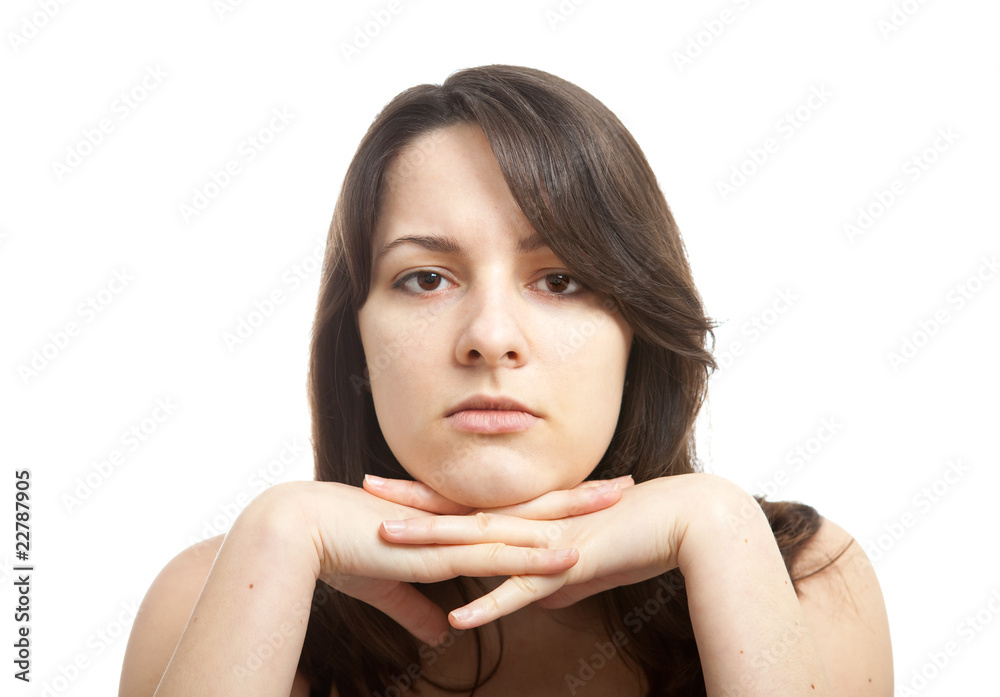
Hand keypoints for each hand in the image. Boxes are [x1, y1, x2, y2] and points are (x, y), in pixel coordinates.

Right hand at [290, 481, 590, 646]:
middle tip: (623, 485)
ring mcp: (451, 533)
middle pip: (531, 506)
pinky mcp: (438, 554)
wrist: (301, 529)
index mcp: (450, 520)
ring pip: (523, 524)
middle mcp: (458, 518)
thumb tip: (440, 631)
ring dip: (570, 518)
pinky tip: (565, 560)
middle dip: (578, 498)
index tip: (587, 493)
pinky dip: (532, 560)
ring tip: (613, 508)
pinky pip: (495, 557)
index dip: (552, 502)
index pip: (513, 507)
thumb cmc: (341, 549)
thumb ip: (418, 608)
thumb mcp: (390, 586)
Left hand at [364, 473, 694, 628]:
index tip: (387, 488)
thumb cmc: (637, 534)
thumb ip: (554, 577)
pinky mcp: (570, 565)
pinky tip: (459, 617)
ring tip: (390, 545)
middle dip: (412, 506)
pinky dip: (490, 604)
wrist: (685, 519)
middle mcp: (532, 520)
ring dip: (435, 546)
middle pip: (461, 513)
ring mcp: (547, 540)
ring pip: (481, 543)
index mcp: (531, 515)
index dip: (426, 497)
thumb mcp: (585, 560)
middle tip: (365, 493)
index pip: (467, 503)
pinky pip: (522, 591)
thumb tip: (534, 598)